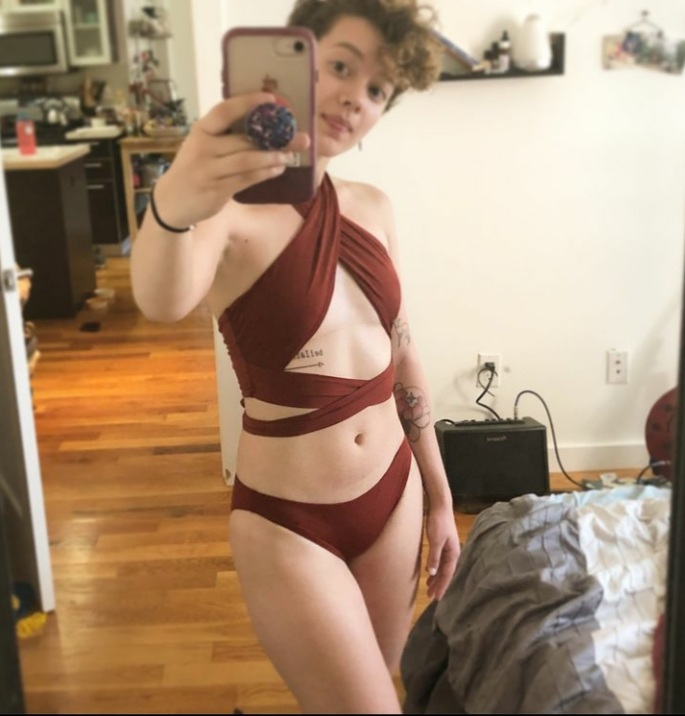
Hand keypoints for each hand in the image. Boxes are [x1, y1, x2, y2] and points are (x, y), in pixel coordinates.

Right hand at [151, 92, 310, 228]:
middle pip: (244, 139)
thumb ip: (224, 136)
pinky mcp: (217, 189)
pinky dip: (265, 173)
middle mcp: (203, 148)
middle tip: (300, 137)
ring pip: (247, 160)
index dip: (248, 102)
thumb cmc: (193, 169)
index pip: (224, 110)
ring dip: (272, 157)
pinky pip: (246, 179)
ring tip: (290, 155)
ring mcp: (209, 170)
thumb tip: (263, 127)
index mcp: (201, 130)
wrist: (172, 202)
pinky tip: (278, 169)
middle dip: (275, 138)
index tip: (271, 99)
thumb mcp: (201, 146)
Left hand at [425, 502, 460, 600]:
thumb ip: (434, 557)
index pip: (447, 574)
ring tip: (429, 588)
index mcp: (453, 553)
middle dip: (439, 585)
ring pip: (443, 568)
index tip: (436, 597)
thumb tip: (433, 573)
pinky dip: (435, 569)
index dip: (442, 586)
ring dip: (437, 578)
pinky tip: (430, 572)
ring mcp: (448, 548)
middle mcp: (453, 553)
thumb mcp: (435, 540)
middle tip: (431, 596)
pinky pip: (440, 561)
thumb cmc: (438, 522)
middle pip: (446, 573)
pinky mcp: (442, 544)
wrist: (440, 506)